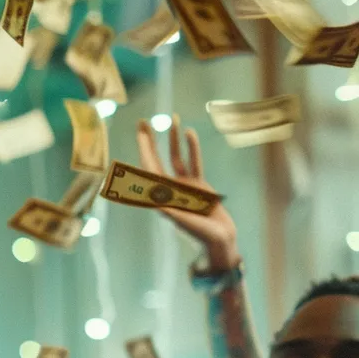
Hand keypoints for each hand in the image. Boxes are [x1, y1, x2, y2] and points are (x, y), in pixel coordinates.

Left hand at [136, 116, 238, 270]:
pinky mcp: (198, 184)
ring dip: (172, 139)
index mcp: (159, 195)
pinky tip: (189, 132)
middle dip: (149, 140)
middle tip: (142, 121)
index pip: (147, 167)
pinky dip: (191, 148)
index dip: (143, 150)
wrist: (219, 238)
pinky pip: (193, 162)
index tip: (140, 134)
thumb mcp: (182, 220)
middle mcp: (167, 187)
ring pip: (175, 157)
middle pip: (155, 158)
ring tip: (171, 119)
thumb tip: (152, 197)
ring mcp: (182, 184)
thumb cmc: (198, 233)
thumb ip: (168, 208)